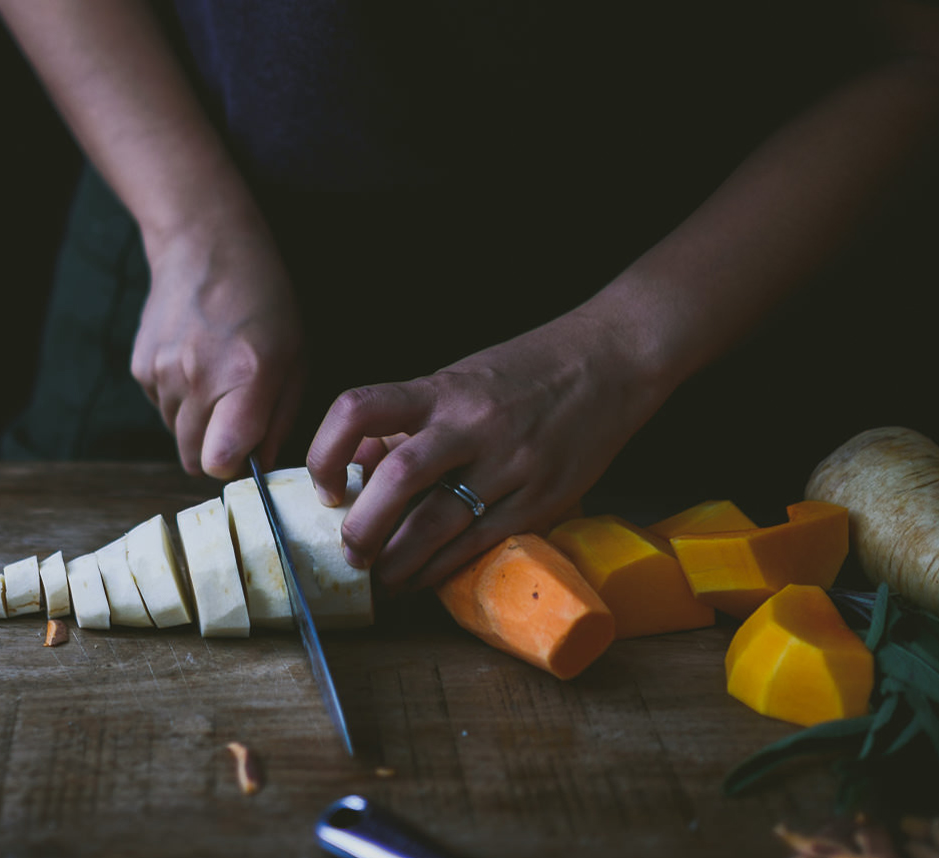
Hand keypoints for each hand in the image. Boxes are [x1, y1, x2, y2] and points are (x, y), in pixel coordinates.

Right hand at [131, 219, 303, 478]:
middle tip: (236, 414)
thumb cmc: (264, 301)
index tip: (247, 448)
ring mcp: (162, 372)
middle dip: (216, 449)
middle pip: (193, 457)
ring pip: (176, 433)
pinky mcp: (141, 366)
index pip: (219, 460)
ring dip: (196, 422)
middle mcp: (197, 379)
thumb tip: (262, 464)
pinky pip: (160, 407)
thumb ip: (280, 418)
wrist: (206, 246)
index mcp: (245, 377)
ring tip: (218, 378)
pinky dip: (177, 398)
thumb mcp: (295, 356)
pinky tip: (195, 363)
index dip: (234, 464)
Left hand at [306, 310, 670, 591]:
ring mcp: (510, 464)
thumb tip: (359, 465)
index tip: (326, 486)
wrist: (613, 360)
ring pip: (437, 524)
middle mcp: (472, 424)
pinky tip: (425, 577)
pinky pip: (480, 543)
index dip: (326, 453)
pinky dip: (443, 568)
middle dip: (362, 529)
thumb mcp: (462, 377)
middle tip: (350, 554)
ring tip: (384, 578)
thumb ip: (411, 418)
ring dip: (399, 562)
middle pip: (396, 479)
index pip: (360, 410)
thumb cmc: (530, 369)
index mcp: (443, 388)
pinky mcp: (542, 498)